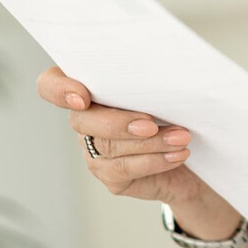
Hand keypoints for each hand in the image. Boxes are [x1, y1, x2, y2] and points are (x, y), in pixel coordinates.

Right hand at [36, 66, 206, 204]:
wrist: (195, 155)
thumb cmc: (177, 111)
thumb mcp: (164, 89)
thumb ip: (150, 79)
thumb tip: (163, 71)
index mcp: (91, 88)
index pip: (52, 84)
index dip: (59, 89)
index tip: (82, 97)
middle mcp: (85, 119)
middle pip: (82, 120)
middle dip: (118, 122)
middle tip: (151, 124)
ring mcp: (94, 150)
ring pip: (110, 146)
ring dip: (151, 142)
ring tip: (181, 137)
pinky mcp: (110, 176)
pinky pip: (125, 169)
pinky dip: (155, 160)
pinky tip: (177, 154)